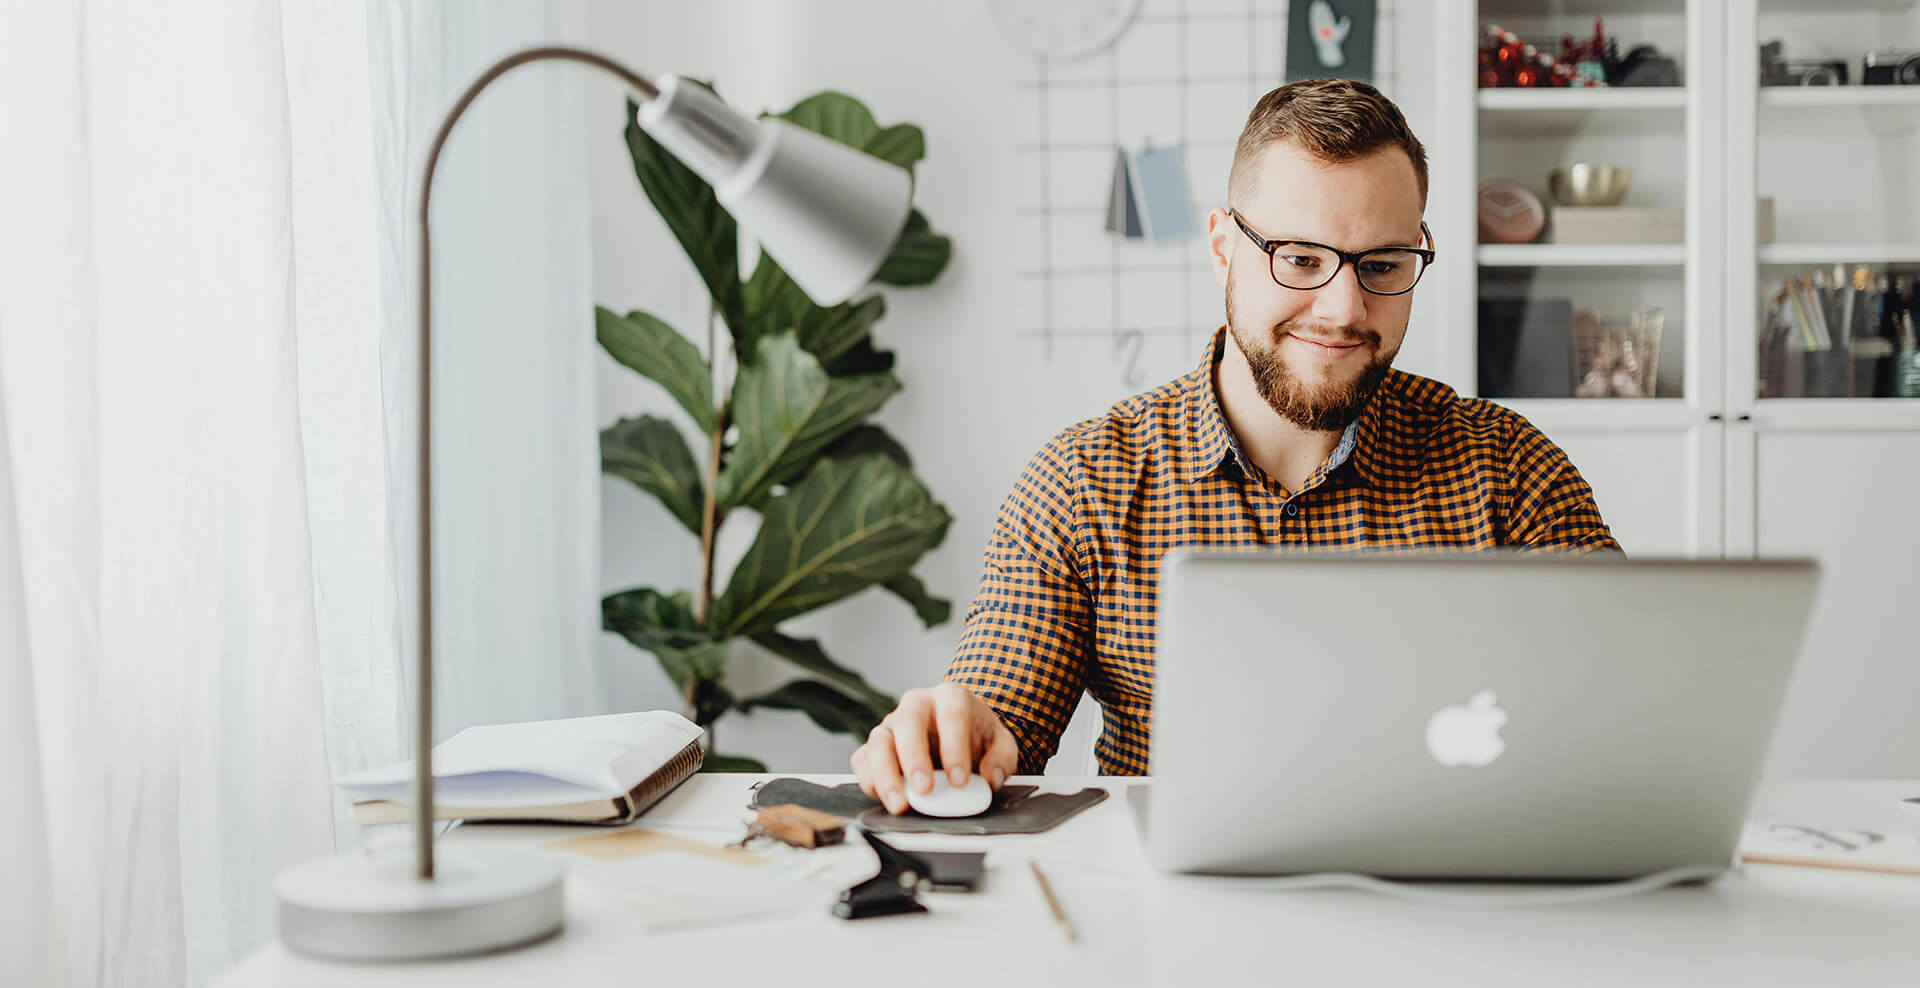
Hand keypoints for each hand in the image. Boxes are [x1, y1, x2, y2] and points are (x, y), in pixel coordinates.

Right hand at [851, 683, 1018, 814]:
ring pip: (879, 741)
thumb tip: (989, 779)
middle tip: (924, 789)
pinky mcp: (875, 746)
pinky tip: (885, 798)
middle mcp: (916, 705)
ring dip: (886, 774)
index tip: (960, 780)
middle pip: (908, 722)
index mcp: (950, 697)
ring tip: (900, 804)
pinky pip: (863, 760)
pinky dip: (869, 780)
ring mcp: (892, 724)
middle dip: (914, 758)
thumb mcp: (1000, 744)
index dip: (954, 748)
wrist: (958, 735)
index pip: (952, 716)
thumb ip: (1001, 759)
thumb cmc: (976, 736)